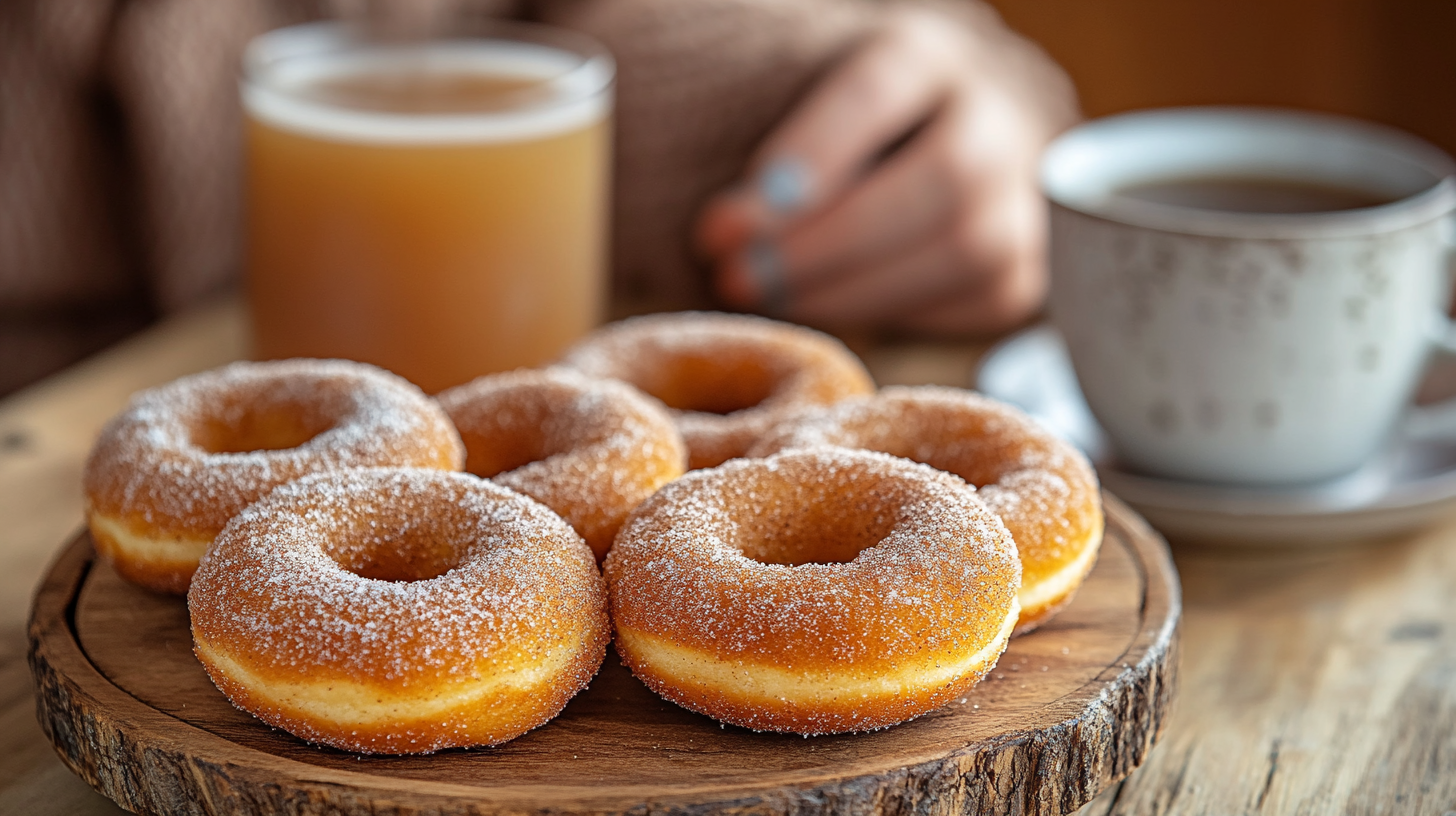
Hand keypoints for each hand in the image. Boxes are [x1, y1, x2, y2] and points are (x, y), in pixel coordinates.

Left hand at [696, 5, 1077, 334]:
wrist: (961, 138)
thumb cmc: (851, 124)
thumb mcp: (812, 90)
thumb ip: (766, 126)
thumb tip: (710, 207)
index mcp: (932, 53)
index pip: (876, 90)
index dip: (806, 157)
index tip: (723, 222)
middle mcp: (999, 113)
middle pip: (941, 179)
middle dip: (826, 243)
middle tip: (735, 277)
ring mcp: (1027, 195)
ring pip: (967, 251)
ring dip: (852, 290)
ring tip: (769, 299)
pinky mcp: (1030, 268)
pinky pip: (977, 303)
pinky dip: (896, 315)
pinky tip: (828, 309)